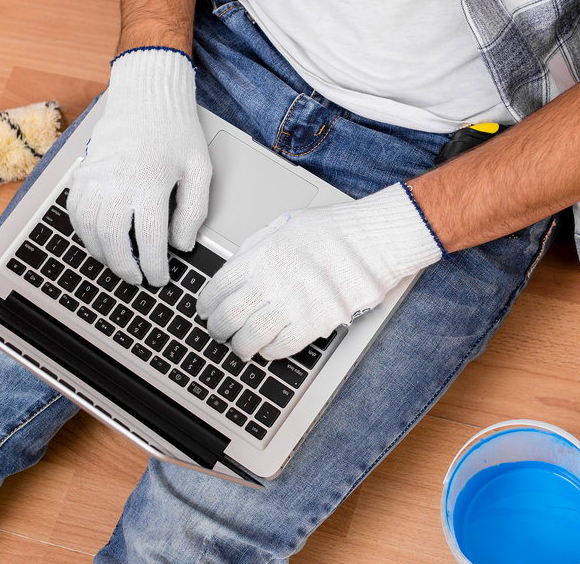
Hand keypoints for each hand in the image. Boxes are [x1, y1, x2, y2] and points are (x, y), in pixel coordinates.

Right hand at [68, 48, 211, 286]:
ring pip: (90, 230)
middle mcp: (117, 182)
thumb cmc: (175, 130)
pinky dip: (84, 233)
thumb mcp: (199, 169)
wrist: (146, 95)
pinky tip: (99, 241)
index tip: (160, 278)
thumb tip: (182, 245)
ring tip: (119, 263)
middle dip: (126, 267)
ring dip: (103, 254)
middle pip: (114, 241)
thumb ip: (194, 211)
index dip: (155, 267)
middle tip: (138, 278)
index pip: (149, 241)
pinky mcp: (83, 173)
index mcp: (150, 183)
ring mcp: (95, 177)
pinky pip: (75, 212)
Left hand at [196, 183, 443, 359]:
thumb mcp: (283, 226)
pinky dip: (269, 352)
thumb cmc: (334, 230)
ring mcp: (294, 304)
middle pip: (228, 317)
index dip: (206, 304)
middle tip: (218, 332)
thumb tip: (235, 270)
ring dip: (240, 346)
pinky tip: (268, 348)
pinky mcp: (315, 323)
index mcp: (261, 254)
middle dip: (217, 329)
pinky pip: (281, 348)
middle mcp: (273, 280)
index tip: (206, 310)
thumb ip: (256, 248)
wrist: (374, 241)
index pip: (218, 287)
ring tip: (240, 346)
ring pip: (250, 338)